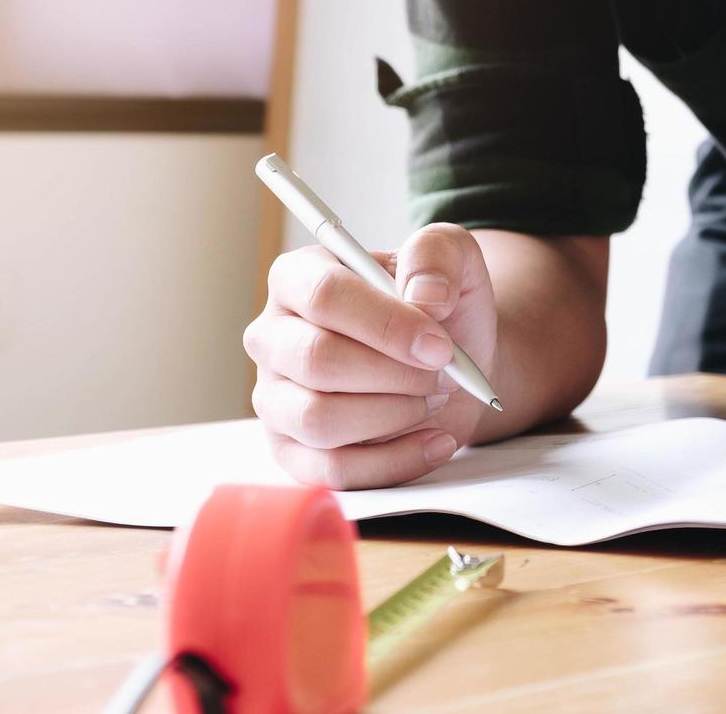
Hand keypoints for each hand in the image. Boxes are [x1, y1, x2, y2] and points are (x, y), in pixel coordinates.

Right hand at [244, 223, 497, 488]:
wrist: (451, 365)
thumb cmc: (439, 309)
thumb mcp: (452, 260)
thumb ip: (437, 255)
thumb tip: (426, 296)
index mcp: (299, 278)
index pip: (324, 296)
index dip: (386, 324)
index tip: (440, 346)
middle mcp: (274, 337)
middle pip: (317, 360)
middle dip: (394, 374)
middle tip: (443, 375)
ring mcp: (276, 398)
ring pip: (319, 419)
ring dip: (393, 415)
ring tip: (433, 399)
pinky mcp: (293, 451)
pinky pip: (332, 470)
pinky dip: (395, 462)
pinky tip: (435, 440)